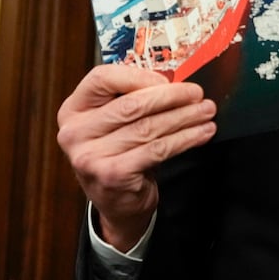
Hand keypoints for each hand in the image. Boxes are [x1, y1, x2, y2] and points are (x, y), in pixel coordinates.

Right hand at [57, 64, 215, 250]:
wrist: (116, 203)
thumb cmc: (120, 155)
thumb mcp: (116, 124)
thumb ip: (134, 100)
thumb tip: (175, 81)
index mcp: (72, 110)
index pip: (102, 78)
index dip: (138, 76)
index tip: (168, 79)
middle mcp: (74, 133)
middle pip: (130, 104)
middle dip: (171, 97)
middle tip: (197, 95)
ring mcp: (90, 156)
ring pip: (147, 127)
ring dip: (184, 117)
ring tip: (206, 112)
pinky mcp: (112, 175)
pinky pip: (156, 149)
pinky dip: (184, 139)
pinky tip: (201, 133)